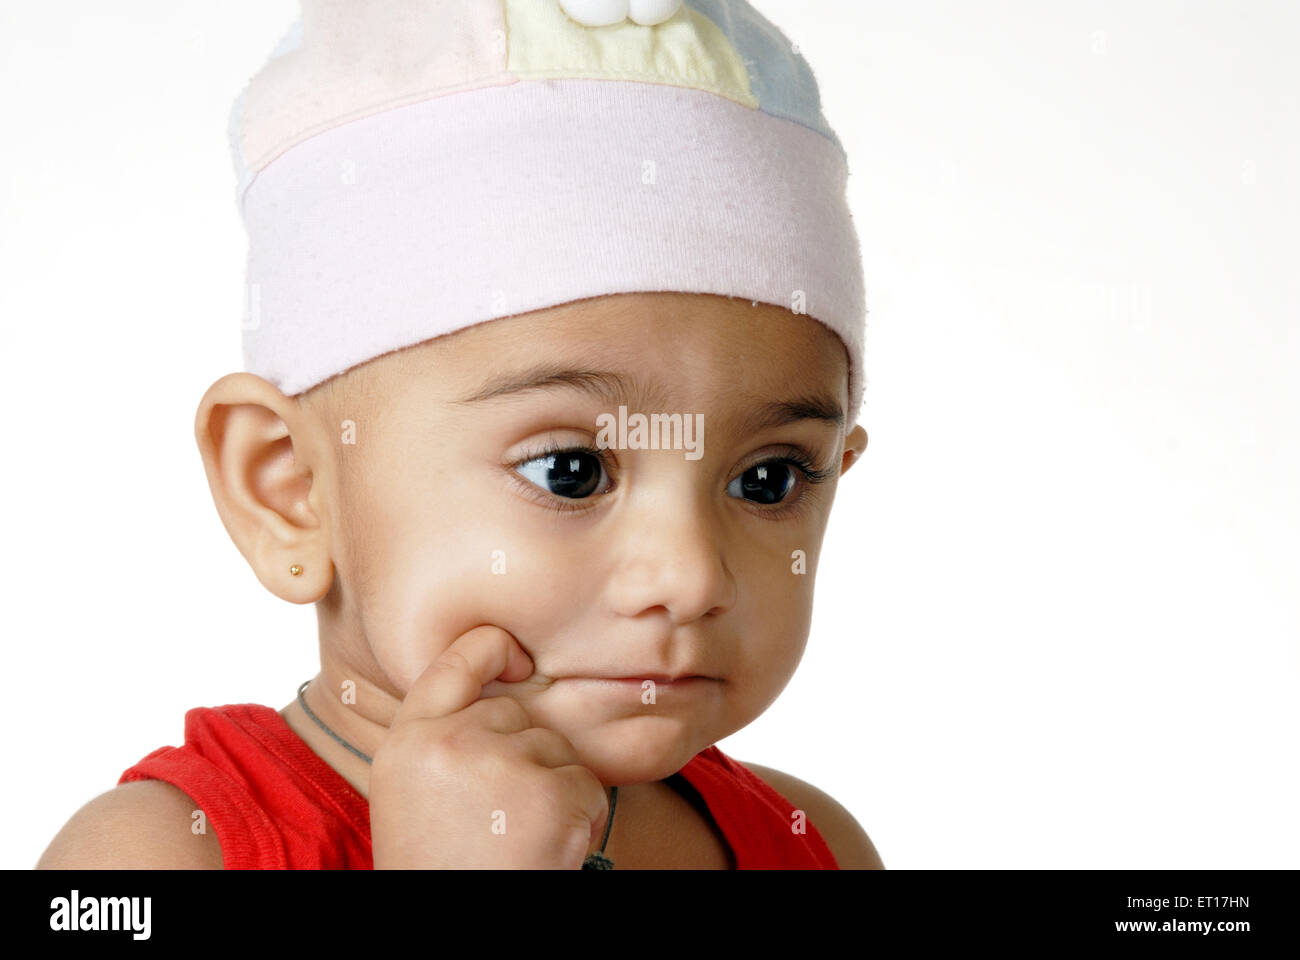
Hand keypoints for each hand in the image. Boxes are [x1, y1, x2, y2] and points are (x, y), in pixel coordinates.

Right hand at [369, 625, 609, 867]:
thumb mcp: (413, 796)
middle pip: (518, 715)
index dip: (492, 648)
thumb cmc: (439, 868)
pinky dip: (580, 818)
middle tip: (501, 820)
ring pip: (556, 750)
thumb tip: (503, 696)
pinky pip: (585, 784)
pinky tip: (546, 852)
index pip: (454, 662)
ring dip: (554, 791)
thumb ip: (443, 742)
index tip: (516, 656)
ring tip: (517, 842)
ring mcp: (500, 762)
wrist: (453, 938)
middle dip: (526, 756)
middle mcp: (449, 741)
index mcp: (407, 742)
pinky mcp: (548, 790)